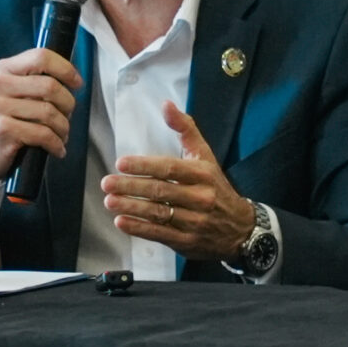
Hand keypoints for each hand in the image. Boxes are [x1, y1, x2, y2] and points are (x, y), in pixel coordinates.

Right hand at [0, 46, 83, 180]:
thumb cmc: (4, 120)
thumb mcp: (13, 93)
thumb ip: (34, 81)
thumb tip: (70, 78)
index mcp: (3, 69)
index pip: (41, 57)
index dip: (65, 69)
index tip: (77, 83)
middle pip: (49, 86)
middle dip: (68, 103)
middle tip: (68, 115)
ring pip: (48, 112)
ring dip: (63, 127)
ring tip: (62, 134)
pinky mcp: (2, 130)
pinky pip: (42, 134)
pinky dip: (55, 143)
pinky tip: (57, 148)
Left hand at [100, 102, 256, 261]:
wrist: (240, 228)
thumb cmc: (216, 186)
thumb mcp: (205, 156)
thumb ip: (185, 129)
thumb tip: (166, 104)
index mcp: (203, 174)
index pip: (170, 168)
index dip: (144, 166)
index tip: (121, 163)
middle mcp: (200, 197)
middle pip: (160, 191)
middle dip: (131, 187)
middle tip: (107, 183)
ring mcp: (194, 222)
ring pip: (158, 213)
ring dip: (131, 207)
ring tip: (110, 201)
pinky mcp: (187, 242)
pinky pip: (160, 234)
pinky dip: (139, 229)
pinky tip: (122, 222)